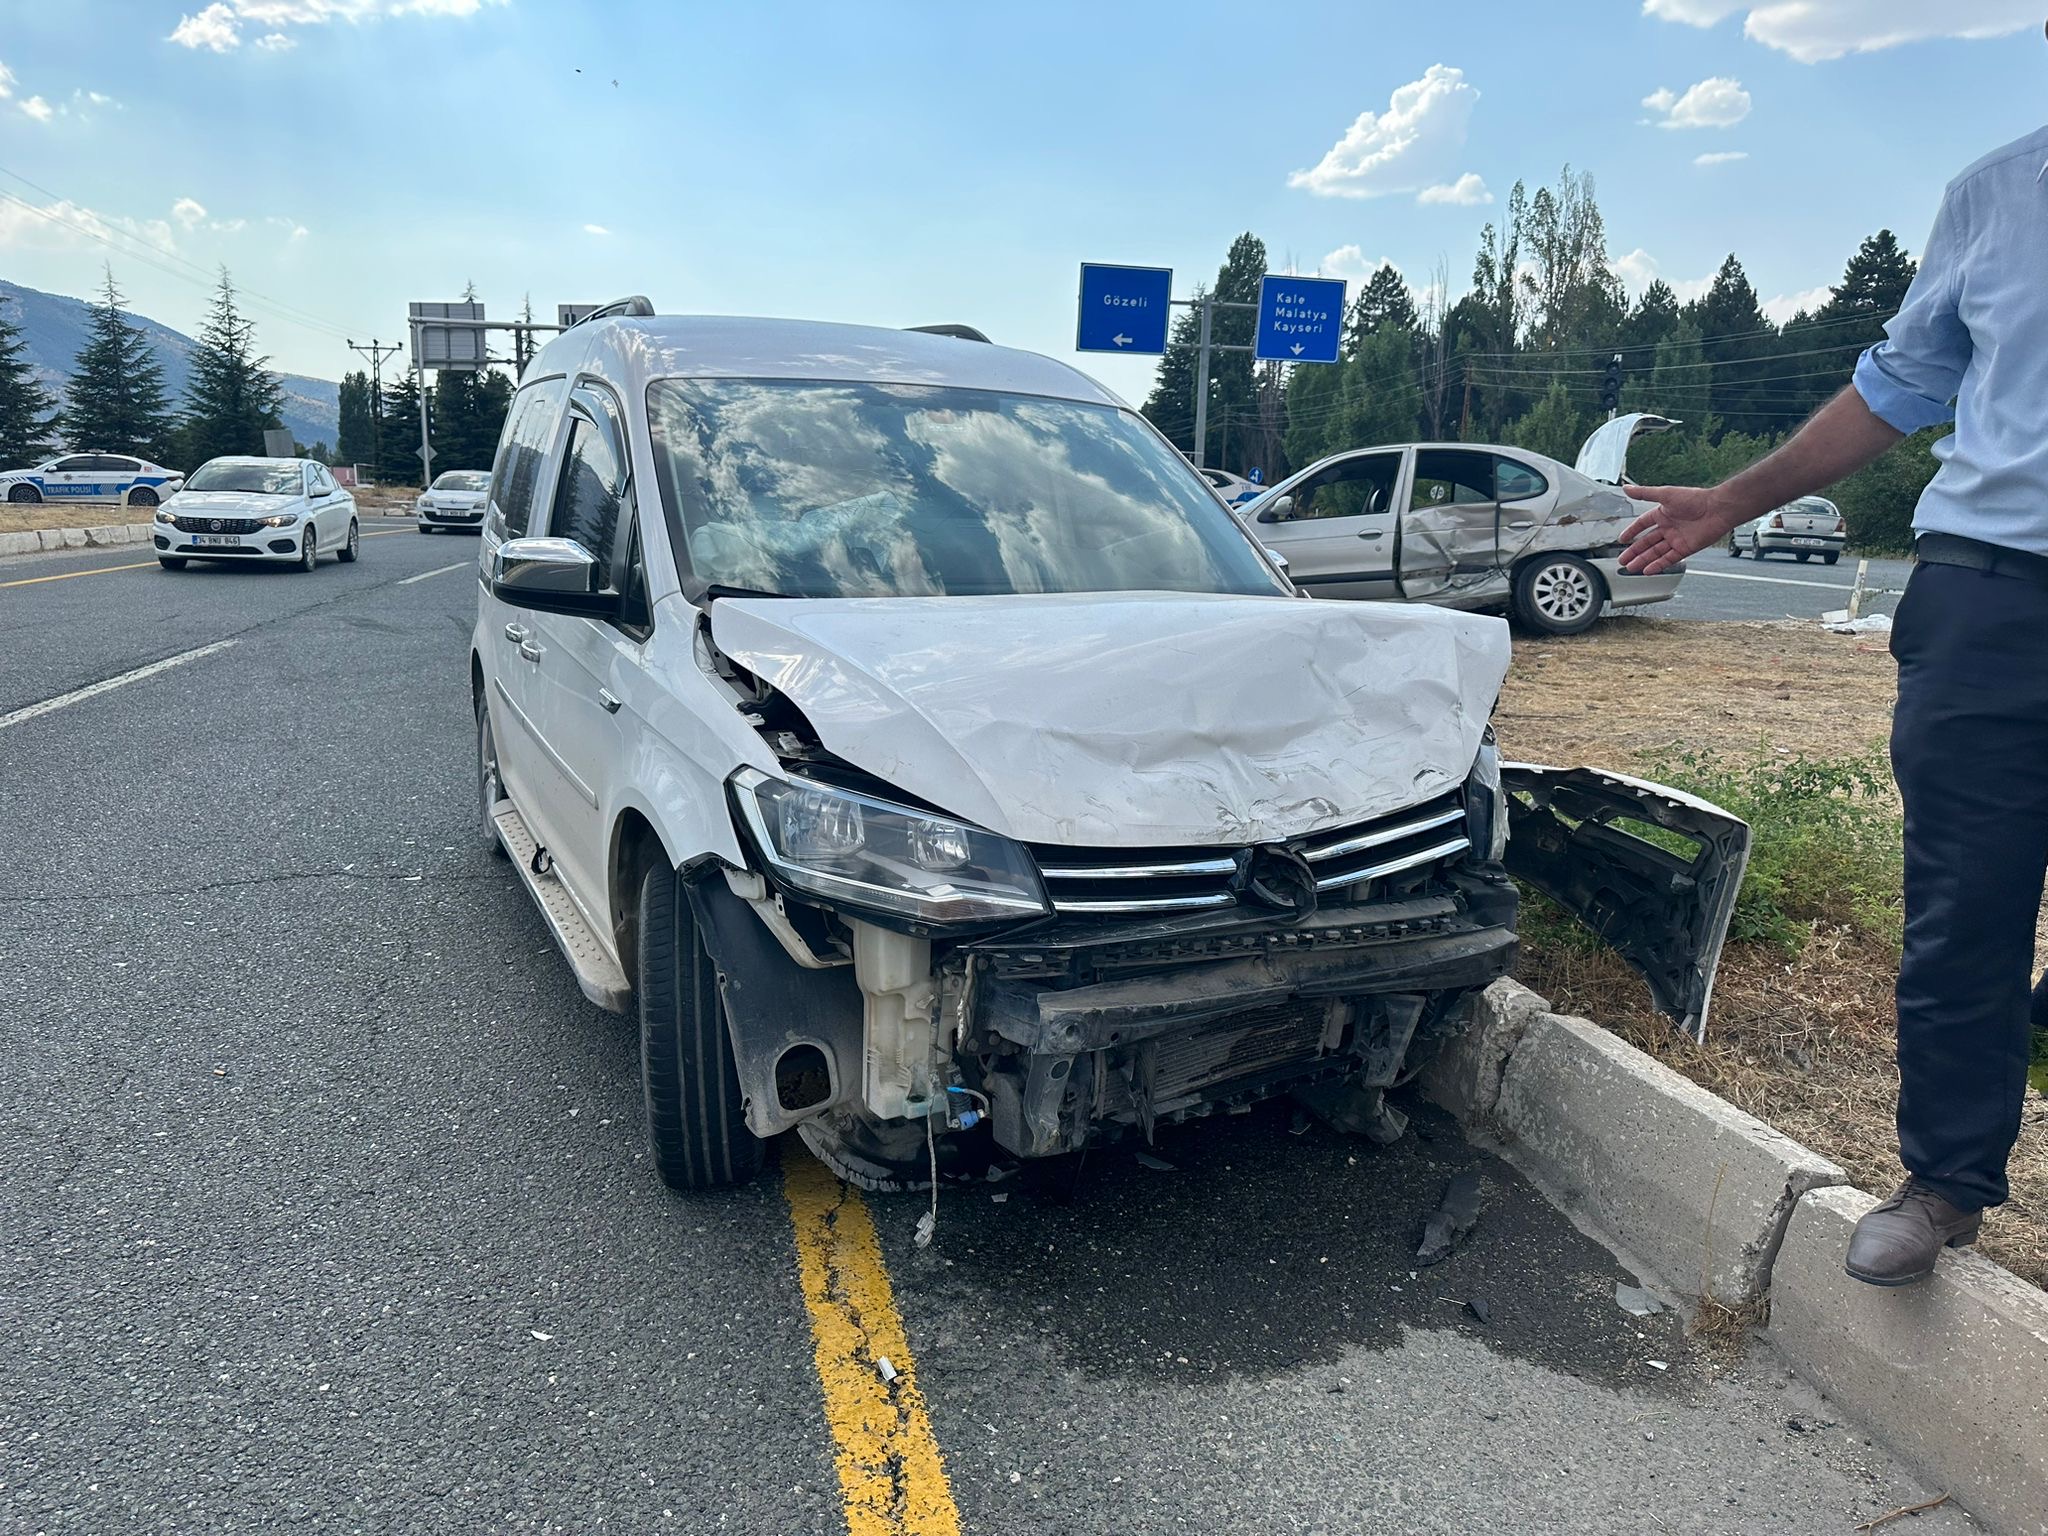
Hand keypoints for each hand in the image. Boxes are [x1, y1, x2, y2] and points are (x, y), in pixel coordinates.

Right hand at [1618, 485, 1739, 574]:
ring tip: (1631, 568)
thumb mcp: (1665, 494)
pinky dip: (1657, 565)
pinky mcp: (1685, 549)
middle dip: (1634, 551)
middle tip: (1623, 559)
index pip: (1642, 524)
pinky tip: (1647, 570)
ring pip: (1655, 552)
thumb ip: (1644, 493)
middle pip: (1647, 542)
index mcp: (1663, 514)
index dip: (1631, 531)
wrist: (1717, 510)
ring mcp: (1676, 539)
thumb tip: (1626, 489)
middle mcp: (1669, 527)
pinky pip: (1668, 559)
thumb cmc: (1695, 499)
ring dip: (1643, 560)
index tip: (1622, 539)